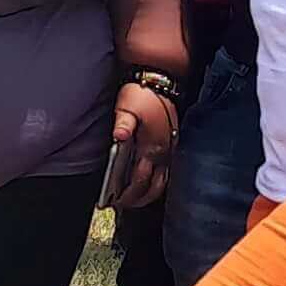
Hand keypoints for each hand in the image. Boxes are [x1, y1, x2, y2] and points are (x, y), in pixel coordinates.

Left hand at [106, 82, 178, 210]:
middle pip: (153, 188)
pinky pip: (167, 173)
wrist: (161, 80)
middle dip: (137, 200)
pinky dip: (157, 184)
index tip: (113, 201)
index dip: (126, 195)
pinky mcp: (172, 146)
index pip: (139, 180)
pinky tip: (147, 185)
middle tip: (121, 205)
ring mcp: (169, 151)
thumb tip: (119, 137)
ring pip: (163, 183)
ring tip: (133, 200)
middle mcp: (163, 153)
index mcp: (151, 147)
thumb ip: (123, 124)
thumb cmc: (141, 94)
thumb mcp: (126, 106)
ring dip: (148, 195)